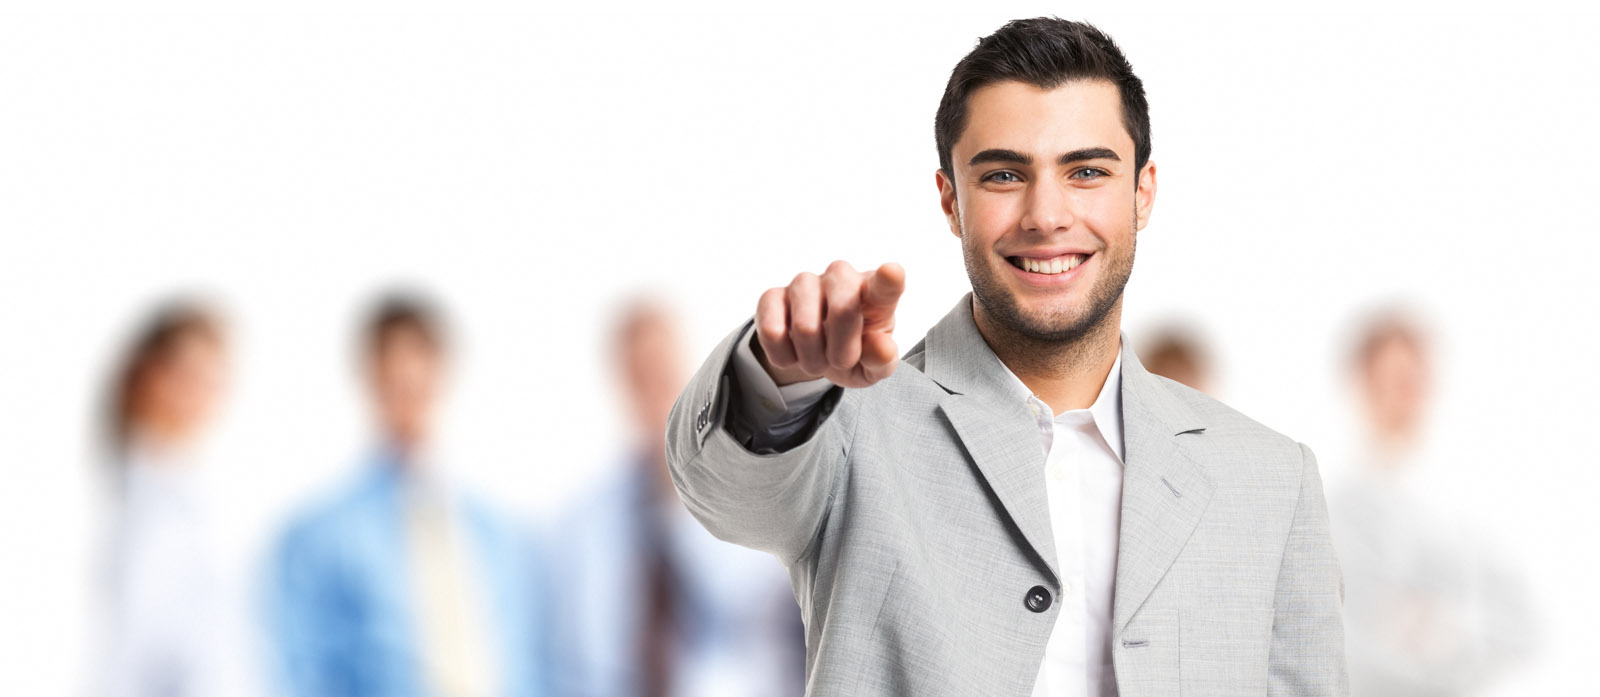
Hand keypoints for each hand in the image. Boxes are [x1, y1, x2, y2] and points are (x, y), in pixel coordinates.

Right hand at [754, 261, 905, 388]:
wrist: (818, 352)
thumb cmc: (854, 351)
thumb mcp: (873, 366)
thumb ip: (882, 360)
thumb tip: (881, 349)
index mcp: (875, 293)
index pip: (885, 284)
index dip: (889, 279)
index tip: (892, 273)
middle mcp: (841, 277)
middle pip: (842, 311)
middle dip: (841, 352)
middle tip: (841, 362)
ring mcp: (804, 282)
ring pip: (805, 328)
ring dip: (812, 360)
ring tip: (817, 360)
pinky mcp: (772, 295)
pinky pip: (772, 332)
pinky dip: (784, 357)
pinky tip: (793, 352)